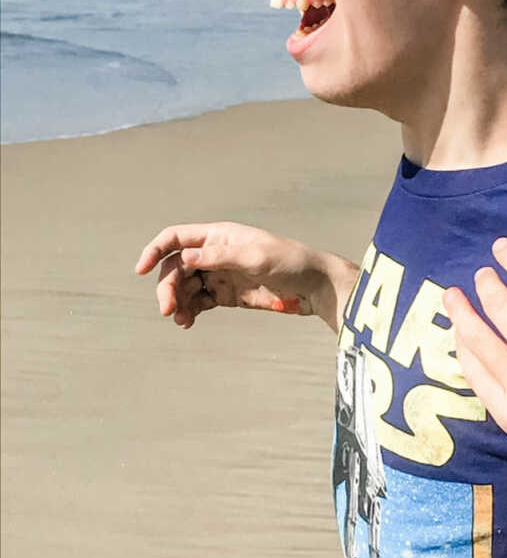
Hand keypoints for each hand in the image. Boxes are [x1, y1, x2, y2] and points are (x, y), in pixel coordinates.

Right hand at [134, 222, 325, 328]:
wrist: (314, 286)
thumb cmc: (289, 262)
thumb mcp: (255, 257)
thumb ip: (220, 256)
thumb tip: (186, 256)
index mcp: (218, 235)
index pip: (176, 238)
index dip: (155, 251)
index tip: (140, 270)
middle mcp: (214, 253)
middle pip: (176, 268)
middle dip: (167, 287)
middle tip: (168, 309)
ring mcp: (220, 274)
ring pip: (185, 287)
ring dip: (177, 302)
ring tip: (181, 320)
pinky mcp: (227, 295)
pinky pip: (199, 302)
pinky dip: (190, 311)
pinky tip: (188, 322)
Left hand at [442, 238, 506, 498]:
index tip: (500, 247)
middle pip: (501, 306)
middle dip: (486, 282)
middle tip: (481, 273)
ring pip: (477, 338)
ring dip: (461, 311)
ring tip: (453, 295)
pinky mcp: (506, 413)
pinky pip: (474, 373)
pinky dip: (463, 348)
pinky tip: (460, 334)